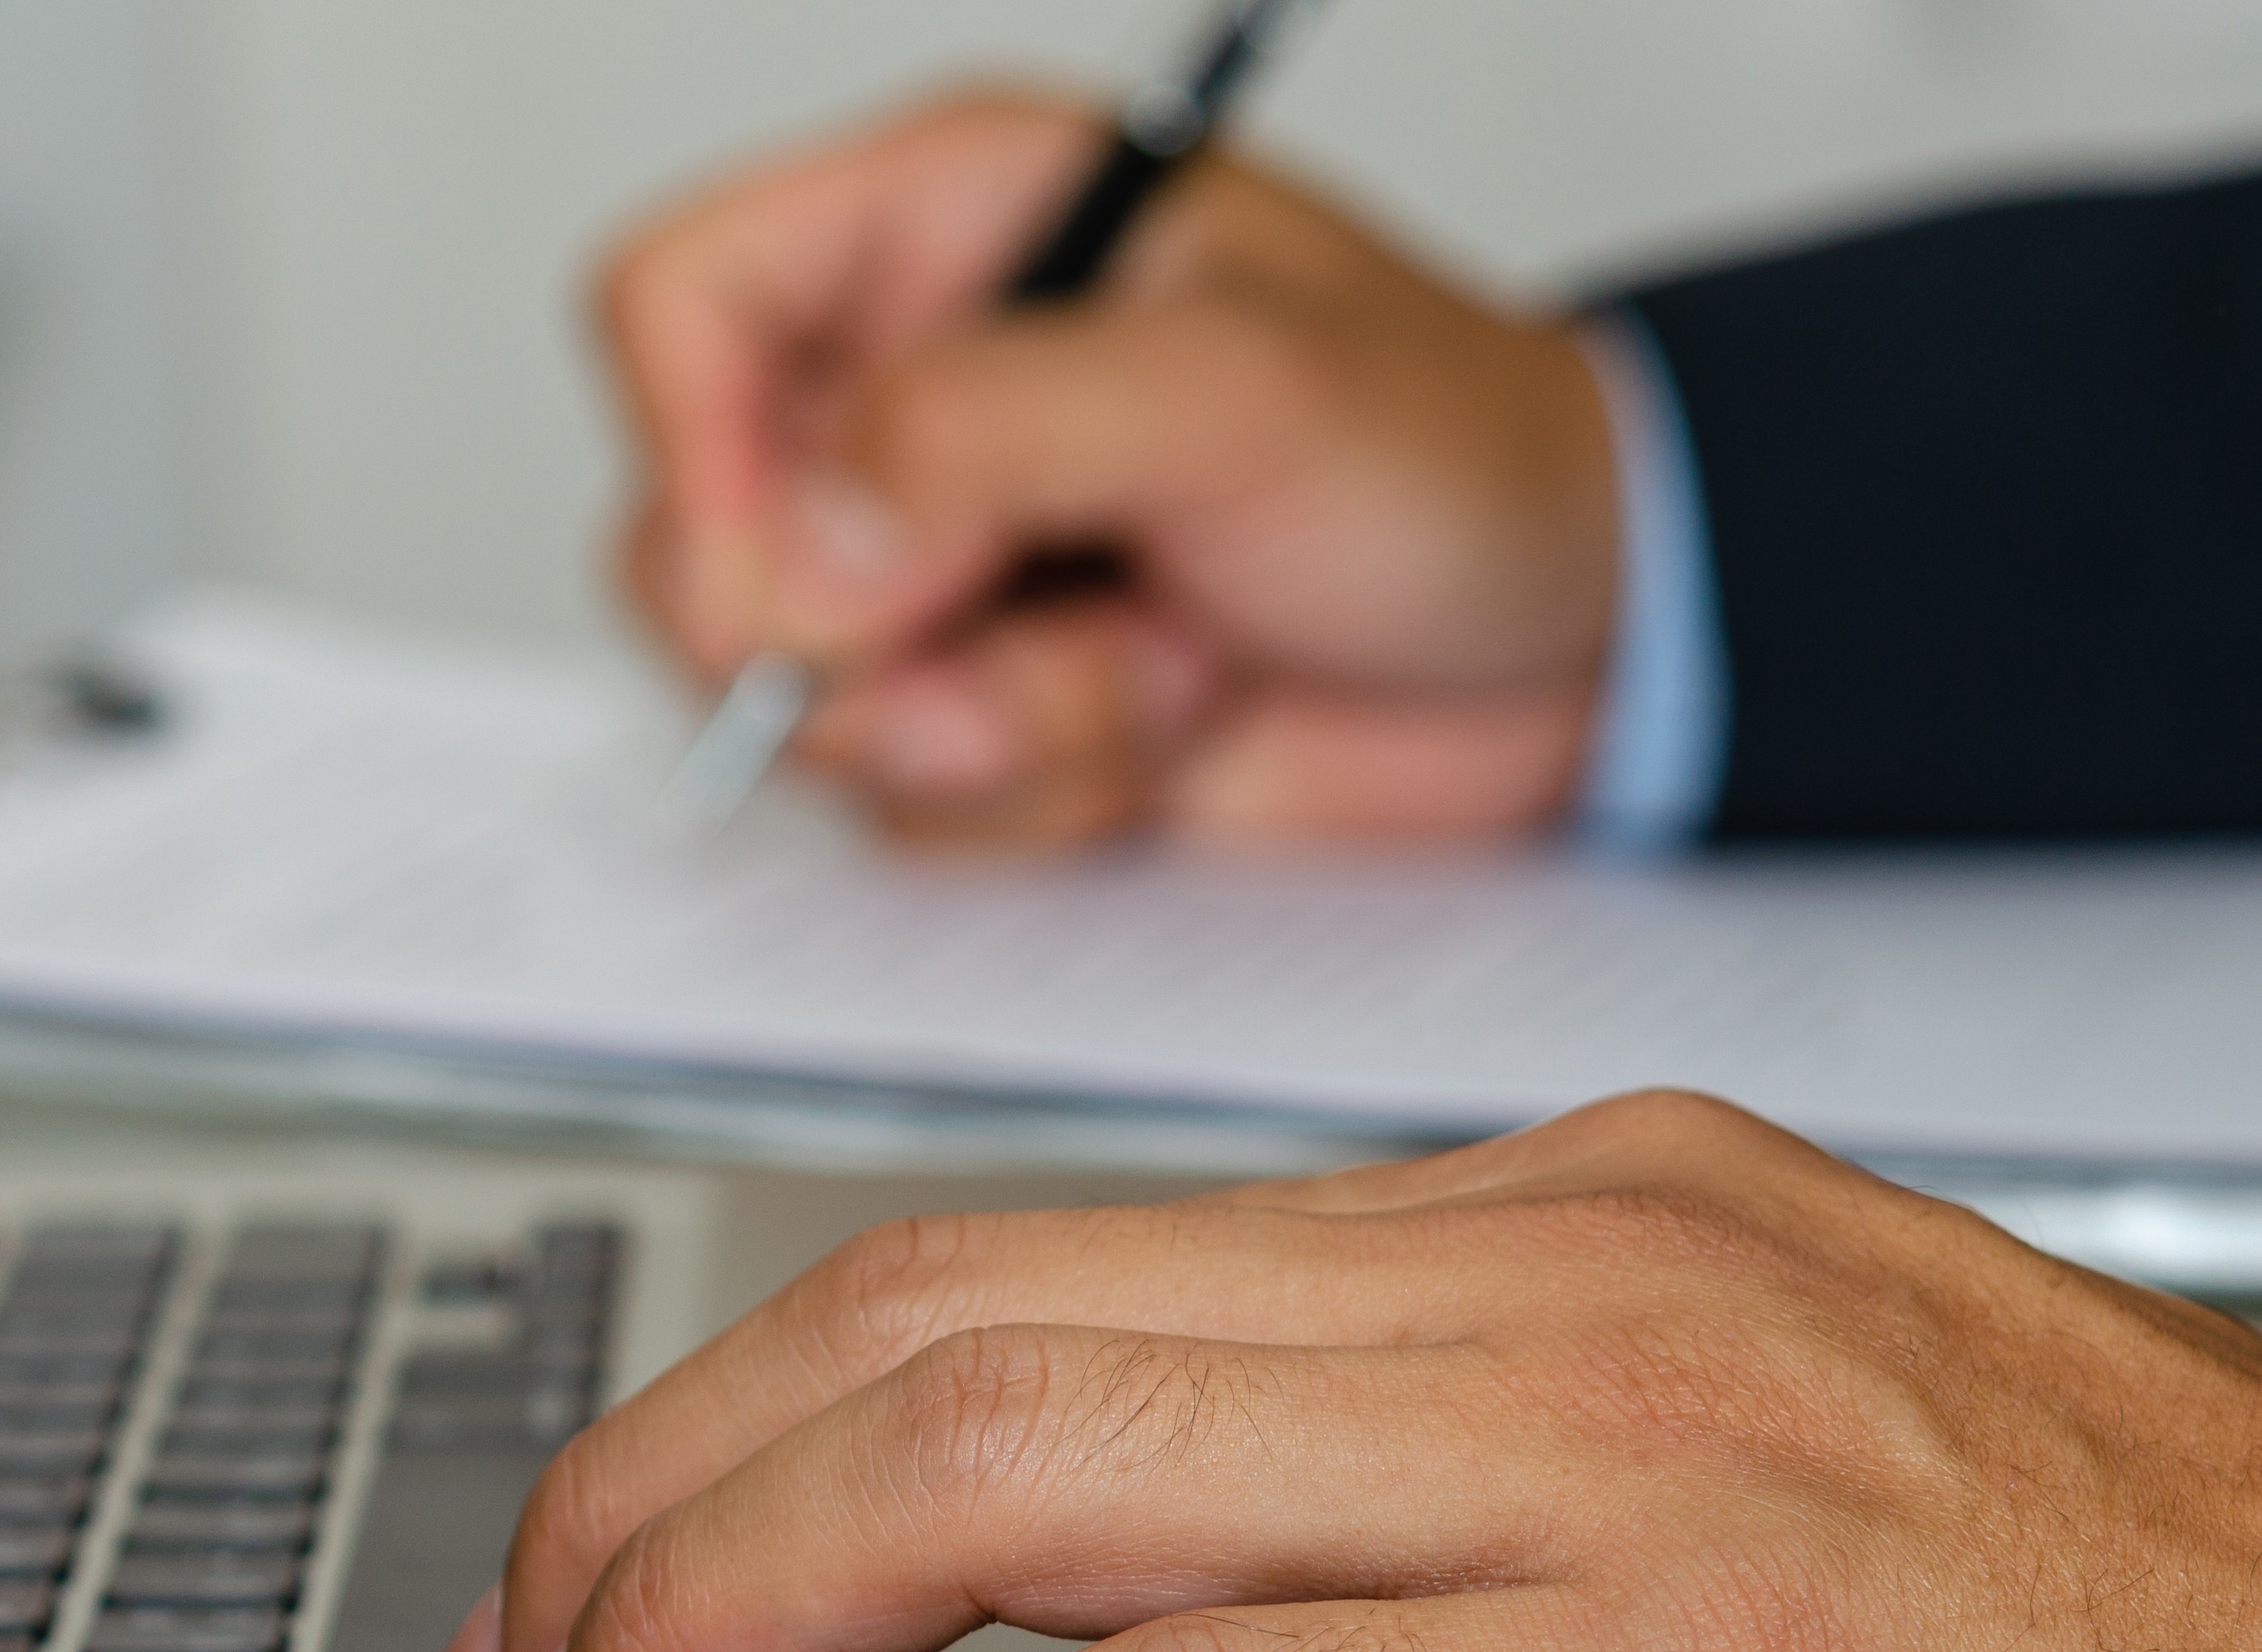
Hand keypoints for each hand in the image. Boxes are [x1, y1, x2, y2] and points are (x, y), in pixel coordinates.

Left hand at [428, 1093, 2261, 1651]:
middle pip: (954, 1329)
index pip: (1026, 1255)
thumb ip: (1448, 1450)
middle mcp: (1557, 1275)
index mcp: (1554, 1209)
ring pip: (1025, 1476)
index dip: (756, 1405)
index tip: (618, 1540)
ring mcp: (1624, 1457)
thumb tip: (1150, 1552)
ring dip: (733, 1625)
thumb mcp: (1743, 1444)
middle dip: (668, 1500)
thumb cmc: (2130, 1630)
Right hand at [598, 89, 1618, 850]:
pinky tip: (1166, 725)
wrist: (1583, 649)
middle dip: (848, 654)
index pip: (678, 308)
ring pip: (795, 708)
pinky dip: (1036, 800)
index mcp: (946, 231)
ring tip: (1159, 668)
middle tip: (1003, 656)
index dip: (696, 453)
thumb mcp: (1248, 388)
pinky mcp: (980, 717)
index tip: (800, 582)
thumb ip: (998, 430)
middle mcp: (908, 404)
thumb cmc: (1463, 454)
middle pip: (689, 545)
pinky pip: (900, 810)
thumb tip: (799, 553)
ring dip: (984, 733)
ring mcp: (934, 579)